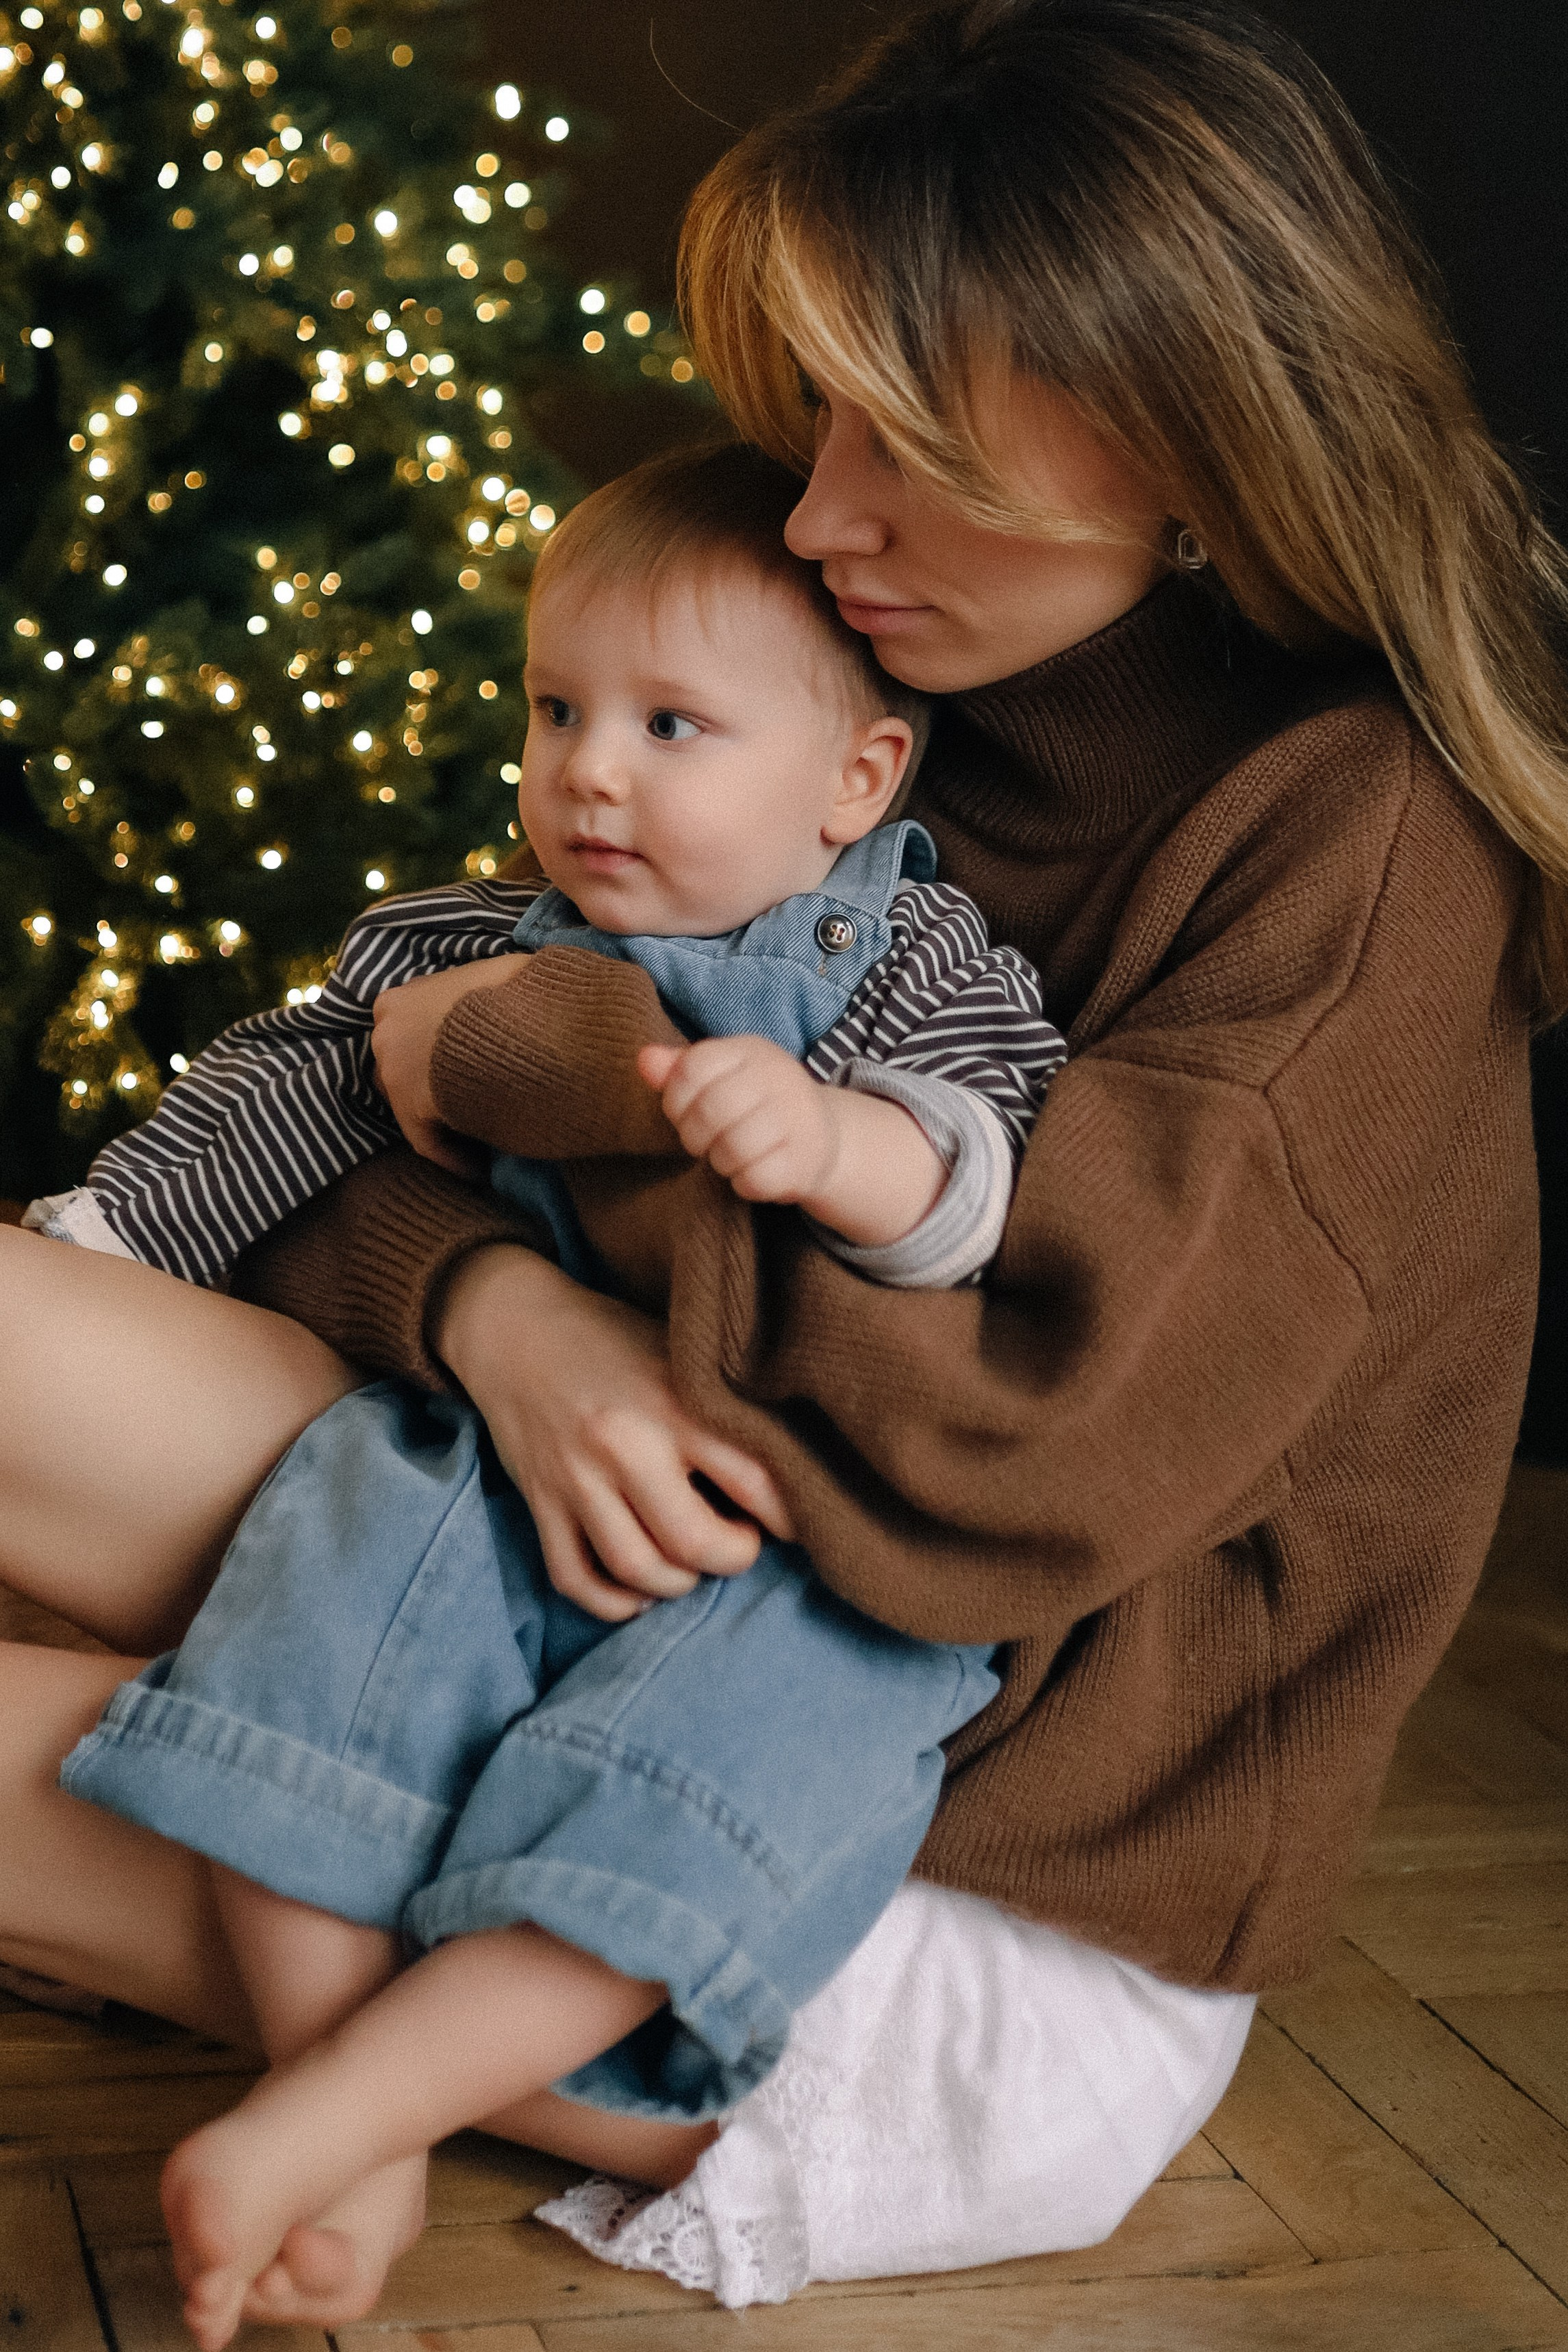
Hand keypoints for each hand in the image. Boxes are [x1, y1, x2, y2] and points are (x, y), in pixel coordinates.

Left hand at [371, 956, 529, 1175]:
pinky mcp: (410, 1107)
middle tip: (466, 1101)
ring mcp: (392, 1072)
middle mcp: (384, 1034)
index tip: (460, 1070)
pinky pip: (427, 1142)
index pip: (403, 1033)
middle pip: (398, 1069)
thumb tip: (505, 992)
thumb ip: (480, 987)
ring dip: (440, 1121)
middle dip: (428, 1087)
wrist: (518, 1019)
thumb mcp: (494, 973)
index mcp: (396, 1001)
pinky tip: (477, 1171)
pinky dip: (451, 1158)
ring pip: (409, 1107)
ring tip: (476, 1137)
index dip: (429, 1055)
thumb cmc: (514, 990)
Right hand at [437, 1243, 795, 1620]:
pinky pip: (575, 1578)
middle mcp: (625, 1445)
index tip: (796, 1523)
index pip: (754, 1481)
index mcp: (674, 1403)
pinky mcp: (540, 1502)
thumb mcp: (679, 1355)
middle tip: (741, 1543)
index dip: (789, 1517)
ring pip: (637, 1569)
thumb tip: (787, 1467)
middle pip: (695, 1542)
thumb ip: (723, 1408)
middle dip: (733, 1557)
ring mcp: (576, 1478)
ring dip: (676, 1584)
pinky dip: (612, 1601)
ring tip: (690, 1564)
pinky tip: (637, 1591)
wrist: (515, 1325)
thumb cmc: (613, 1339)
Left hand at [638, 1036, 839, 1204]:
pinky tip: (753, 1173)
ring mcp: (800, 1118)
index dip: (675, 1099)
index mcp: (753, 1051)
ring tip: (730, 1156)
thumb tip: (644, 1060)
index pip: (694, 1067)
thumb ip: (680, 1069)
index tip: (683, 1113)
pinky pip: (755, 1180)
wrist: (819, 1136)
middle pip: (711, 1109)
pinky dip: (744, 1184)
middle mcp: (782, 1077)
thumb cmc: (754, 1105)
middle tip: (704, 1142)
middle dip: (695, 1136)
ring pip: (732, 1150)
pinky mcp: (807, 1159)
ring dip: (720, 1162)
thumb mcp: (721, 1078)